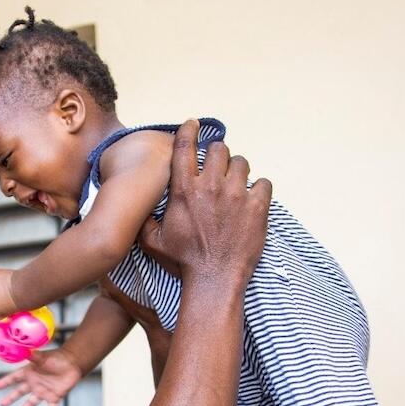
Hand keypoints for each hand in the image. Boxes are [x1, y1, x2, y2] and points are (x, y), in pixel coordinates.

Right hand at [0, 348, 83, 405]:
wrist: (72, 363)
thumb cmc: (57, 358)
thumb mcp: (44, 357)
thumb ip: (34, 355)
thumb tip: (25, 350)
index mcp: (29, 372)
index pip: (14, 378)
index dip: (6, 381)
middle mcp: (34, 384)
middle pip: (19, 393)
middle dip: (10, 399)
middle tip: (2, 405)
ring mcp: (43, 392)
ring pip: (31, 403)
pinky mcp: (54, 397)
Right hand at [138, 119, 270, 286]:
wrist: (214, 280)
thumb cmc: (184, 262)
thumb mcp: (154, 241)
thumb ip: (145, 220)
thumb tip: (140, 209)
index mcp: (185, 191)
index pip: (185, 147)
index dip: (189, 130)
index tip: (193, 125)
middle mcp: (210, 187)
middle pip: (218, 149)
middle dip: (217, 155)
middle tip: (217, 169)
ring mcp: (236, 195)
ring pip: (241, 162)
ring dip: (237, 170)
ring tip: (235, 185)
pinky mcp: (258, 207)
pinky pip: (264, 183)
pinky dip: (259, 189)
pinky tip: (252, 200)